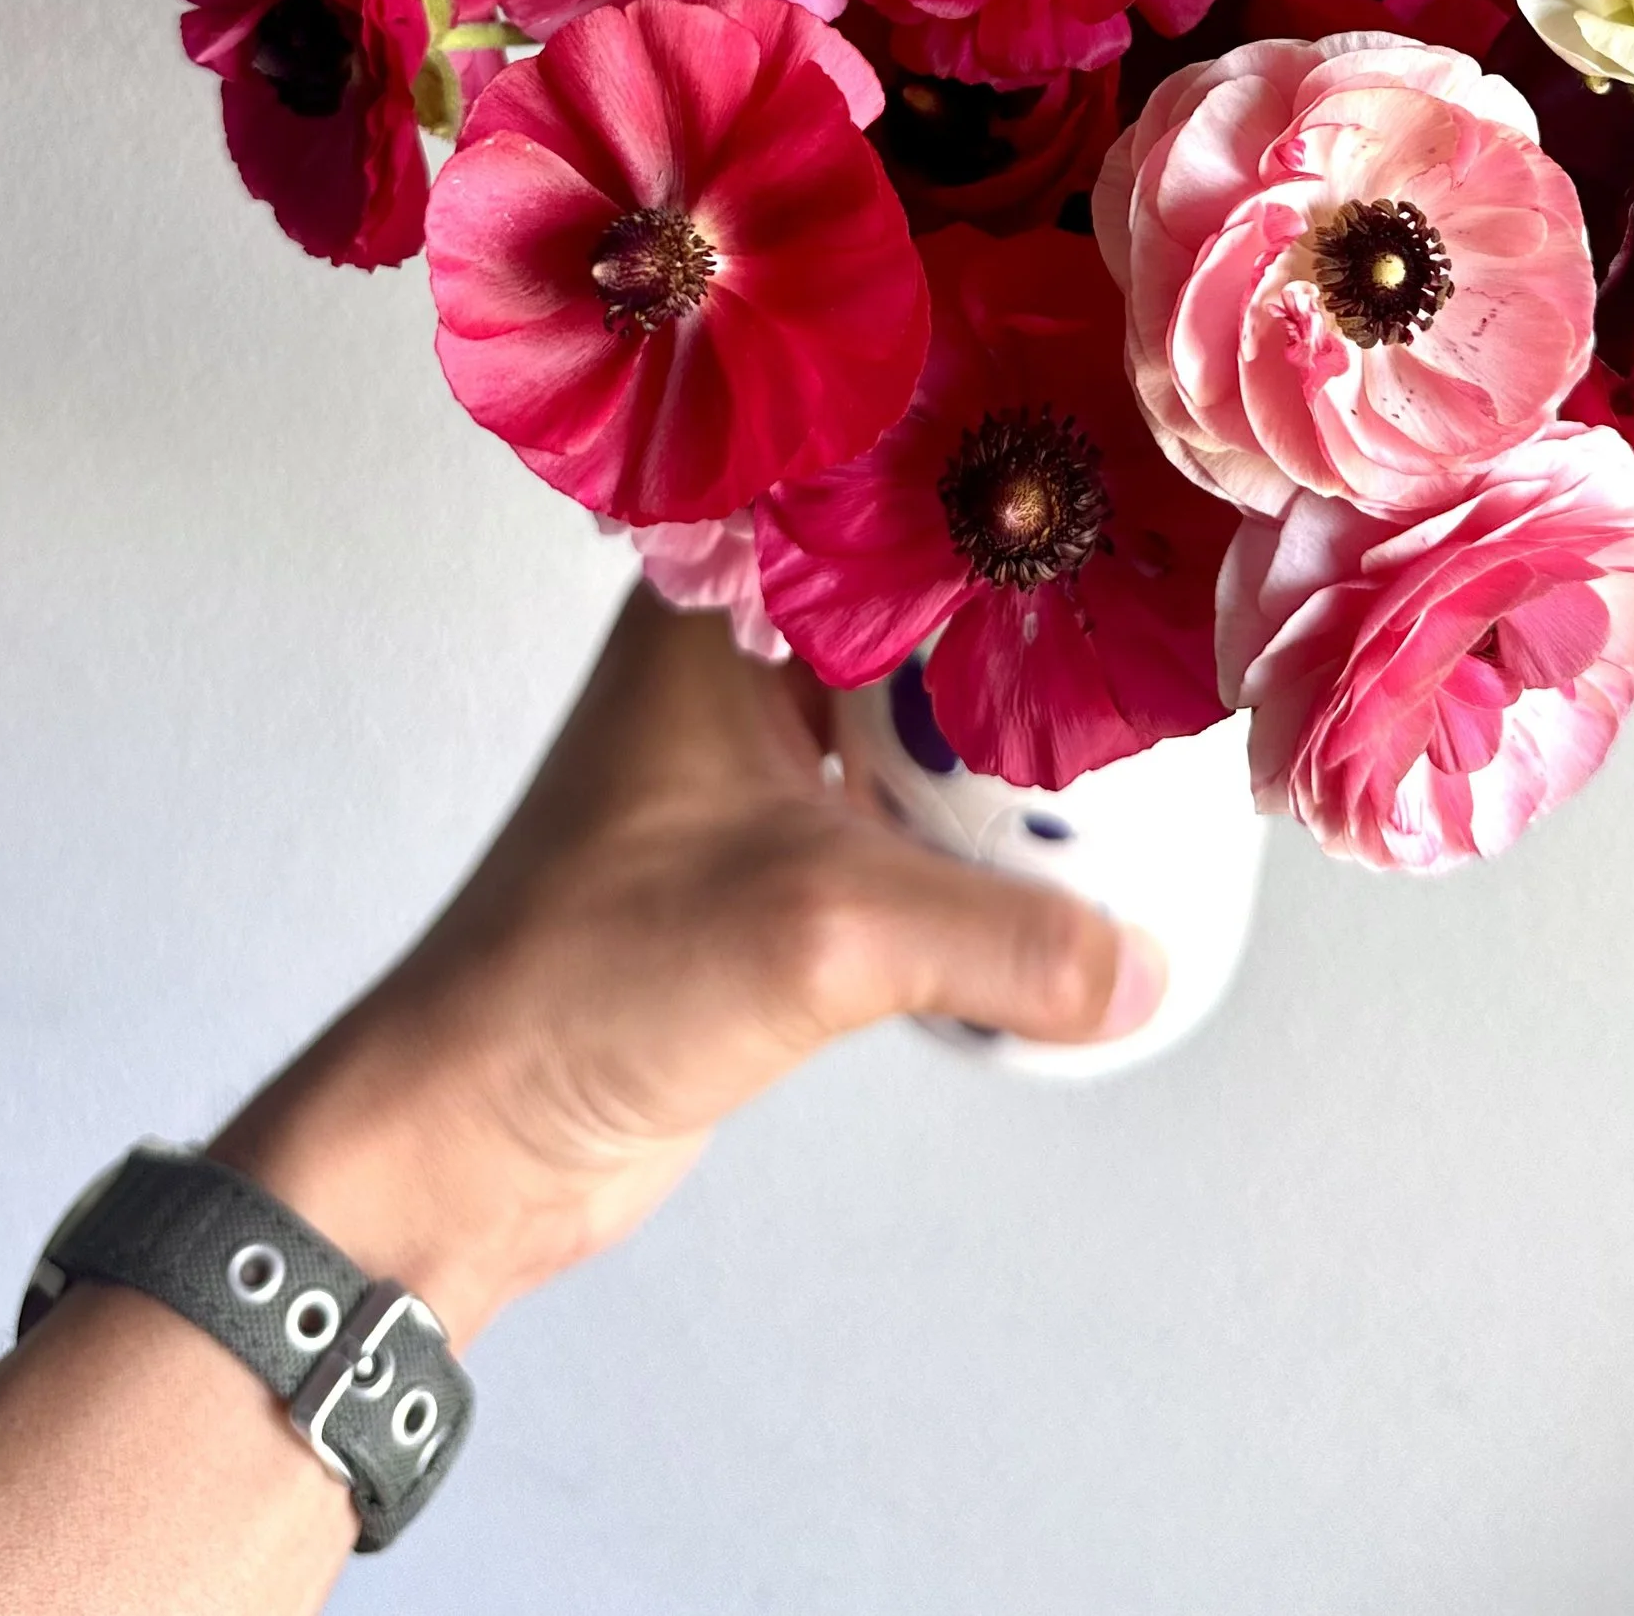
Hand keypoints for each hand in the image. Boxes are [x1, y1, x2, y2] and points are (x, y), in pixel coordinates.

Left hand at [213, 589, 1163, 1336]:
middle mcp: (738, 659)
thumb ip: (1000, 938)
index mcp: (715, 605)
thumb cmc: (585, 983)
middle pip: (923, 608)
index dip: (1004, 496)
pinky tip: (1070, 851)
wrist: (469, 1138)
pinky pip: (914, 811)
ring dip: (1013, 740)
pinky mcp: (780, 859)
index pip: (885, 504)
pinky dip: (985, 828)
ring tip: (1146, 738)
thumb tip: (1143, 966)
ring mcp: (758, 759)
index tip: (1130, 505)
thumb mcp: (823, 935)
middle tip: (1164, 632)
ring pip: (924, 715)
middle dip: (1036, 628)